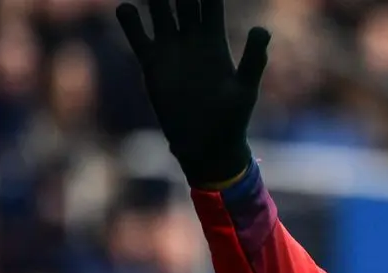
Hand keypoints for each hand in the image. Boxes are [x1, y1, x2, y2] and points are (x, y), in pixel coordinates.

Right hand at [116, 0, 270, 185]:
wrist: (206, 143)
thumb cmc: (231, 118)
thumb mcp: (245, 88)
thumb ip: (253, 59)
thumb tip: (261, 29)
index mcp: (215, 42)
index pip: (210, 4)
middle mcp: (192, 40)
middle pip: (183, 2)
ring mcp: (171, 50)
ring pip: (160, 13)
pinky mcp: (152, 64)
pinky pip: (139, 37)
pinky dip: (131, 22)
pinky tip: (126, 8)